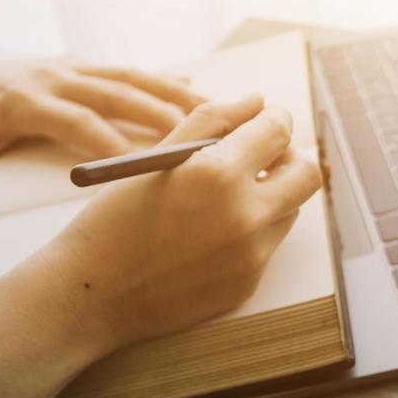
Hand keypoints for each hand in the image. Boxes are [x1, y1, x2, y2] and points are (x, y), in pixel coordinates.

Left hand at [0, 61, 207, 229]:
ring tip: (220, 112)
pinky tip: (201, 94)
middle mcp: (54, 77)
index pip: (78, 123)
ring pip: (133, 77)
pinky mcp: (83, 65)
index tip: (149, 171)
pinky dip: (165, 81)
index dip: (114, 145)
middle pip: (118, 94)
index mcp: (25, 101)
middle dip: (165, 114)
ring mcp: (72, 66)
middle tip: (209, 137)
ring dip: (177, 94)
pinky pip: (131, 72)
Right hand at [0, 97, 323, 397]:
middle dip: (289, 157)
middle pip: (306, 173)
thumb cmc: (114, 220)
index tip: (265, 119)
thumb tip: (257, 101)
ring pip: (289, 210)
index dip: (274, 118)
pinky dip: (250, 232)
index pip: (278, 130)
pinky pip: (267, 246)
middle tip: (263, 155)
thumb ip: (212, 121)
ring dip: (271, 194)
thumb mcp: (156, 159)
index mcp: (217, 173)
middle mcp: (245, 215)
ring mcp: (251, 255)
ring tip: (224, 197)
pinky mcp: (248, 284)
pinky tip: (207, 236)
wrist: (92, 296)